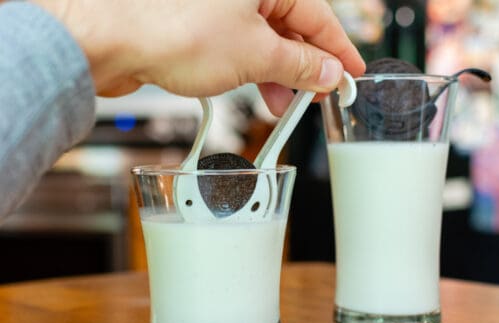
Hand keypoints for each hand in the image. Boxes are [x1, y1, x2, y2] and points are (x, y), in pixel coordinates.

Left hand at [31, 0, 365, 115]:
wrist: (112, 43)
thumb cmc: (174, 30)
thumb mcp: (256, 54)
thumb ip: (300, 65)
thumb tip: (328, 73)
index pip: (318, 16)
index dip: (339, 51)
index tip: (353, 76)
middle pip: (291, 29)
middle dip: (306, 68)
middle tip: (318, 97)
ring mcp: (219, 8)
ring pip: (264, 42)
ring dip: (278, 76)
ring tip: (284, 104)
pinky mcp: (200, 27)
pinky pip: (239, 49)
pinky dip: (252, 73)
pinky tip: (257, 92)